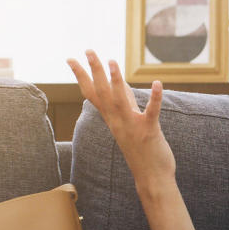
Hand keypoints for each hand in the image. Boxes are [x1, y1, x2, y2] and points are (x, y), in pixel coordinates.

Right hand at [66, 50, 175, 187]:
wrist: (152, 179)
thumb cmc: (142, 152)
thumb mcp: (130, 125)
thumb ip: (126, 106)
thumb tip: (122, 86)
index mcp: (113, 120)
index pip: (92, 94)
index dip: (81, 76)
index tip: (71, 59)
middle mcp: (118, 122)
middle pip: (102, 93)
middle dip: (94, 71)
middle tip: (88, 50)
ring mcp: (132, 127)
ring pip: (120, 100)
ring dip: (116, 80)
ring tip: (112, 61)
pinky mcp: (149, 132)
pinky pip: (151, 112)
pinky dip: (154, 97)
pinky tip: (157, 83)